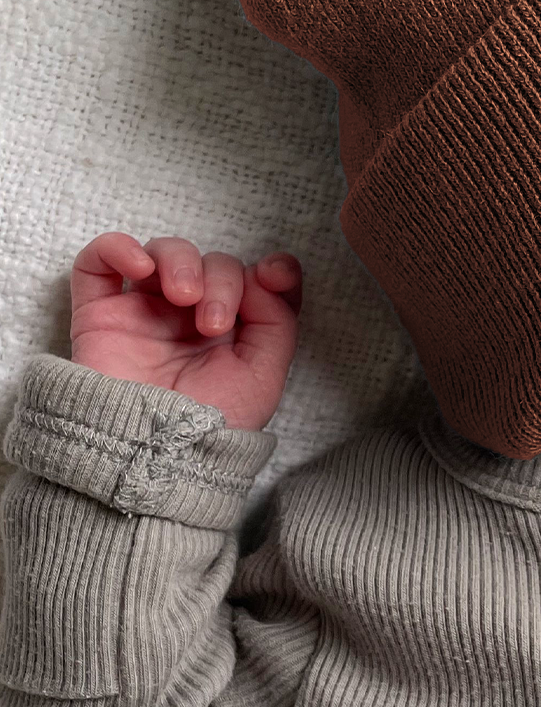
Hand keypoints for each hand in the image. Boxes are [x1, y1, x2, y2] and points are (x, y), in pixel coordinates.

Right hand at [68, 231, 302, 431]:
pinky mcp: (99, 315)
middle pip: (213, 263)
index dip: (269, 270)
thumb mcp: (263, 375)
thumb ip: (277, 318)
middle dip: (222, 280)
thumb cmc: (207, 428)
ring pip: (164, 252)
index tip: (273, 277)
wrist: (150, 459)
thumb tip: (268, 271)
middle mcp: (188, 318)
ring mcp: (143, 313)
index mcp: (231, 332)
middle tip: (214, 323)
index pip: (254, 280)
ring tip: (184, 296)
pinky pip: (97, 263)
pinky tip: (139, 265)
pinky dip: (117, 247)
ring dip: (181, 260)